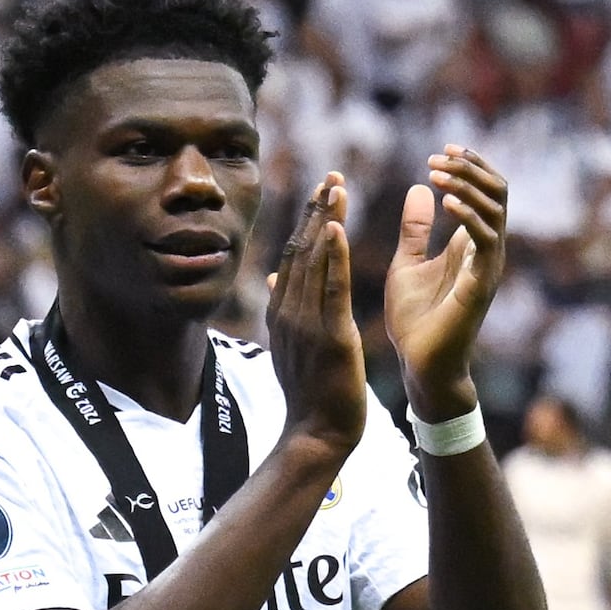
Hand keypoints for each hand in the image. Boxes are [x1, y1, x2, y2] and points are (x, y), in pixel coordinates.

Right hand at [267, 171, 364, 449]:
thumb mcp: (291, 345)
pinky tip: (337, 228)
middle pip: (303, 249)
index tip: (321, 190)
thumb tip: (273, 274)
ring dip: (326, 221)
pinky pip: (331, 289)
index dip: (308, 220)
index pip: (295, 255)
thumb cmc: (310, 394)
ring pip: (316, 262)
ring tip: (337, 187)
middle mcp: (290, 312)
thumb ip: (284, 308)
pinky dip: (334, 257)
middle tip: (332, 175)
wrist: (315, 434)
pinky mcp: (330, 336)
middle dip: (317, 210)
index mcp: (282, 312)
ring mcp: (307, 323)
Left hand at [382, 147, 509, 417]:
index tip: (439, 152)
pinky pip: (487, 241)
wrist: (418, 365)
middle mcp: (487, 251)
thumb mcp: (407, 262)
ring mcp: (488, 267)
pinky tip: (446, 204)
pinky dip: (469, 216)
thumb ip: (415, 228)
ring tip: (437, 173)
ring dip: (467, 185)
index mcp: (471, 244)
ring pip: (496, 209)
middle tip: (439, 156)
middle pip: (498, 191)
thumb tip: (419, 187)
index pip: (486, 191)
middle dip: (470, 167)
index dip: (469, 166)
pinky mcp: (482, 284)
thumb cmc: (415, 320)